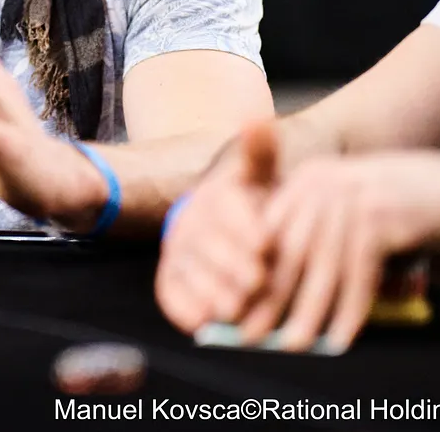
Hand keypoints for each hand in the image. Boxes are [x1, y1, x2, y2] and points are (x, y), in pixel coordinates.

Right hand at [154, 121, 278, 334]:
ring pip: (190, 272)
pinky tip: (204, 323)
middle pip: (207, 245)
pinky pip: (171, 296)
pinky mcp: (171, 281)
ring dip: (211, 290)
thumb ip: (261, 151)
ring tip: (236, 307)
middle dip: (232, 264)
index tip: (268, 244)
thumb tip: (256, 116)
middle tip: (256, 283)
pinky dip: (185, 310)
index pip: (223, 210)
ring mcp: (178, 254)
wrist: (234, 230)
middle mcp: (190, 223)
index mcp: (212, 197)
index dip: (245, 227)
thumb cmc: (257, 205)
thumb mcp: (263, 177)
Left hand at [235, 151, 439, 351]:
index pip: (267, 233)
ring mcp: (353, 199)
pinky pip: (360, 276)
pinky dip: (350, 311)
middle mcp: (324, 184)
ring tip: (292, 346)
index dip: (249, 274)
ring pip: (322, 269)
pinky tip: (339, 339)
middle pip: (287, 253)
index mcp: (307, 180)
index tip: (232, 309)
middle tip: (247, 336)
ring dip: (306, 313)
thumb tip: (276, 298)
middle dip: (267, 300)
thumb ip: (316, 243)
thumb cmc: (398, 214)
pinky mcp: (382, 218)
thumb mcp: (349, 215)